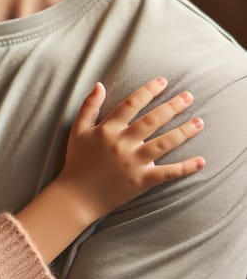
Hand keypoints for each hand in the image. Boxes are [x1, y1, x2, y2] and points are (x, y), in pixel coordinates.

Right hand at [57, 77, 204, 223]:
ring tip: (199, 122)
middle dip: (173, 106)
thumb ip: (89, 106)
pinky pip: (167, 173)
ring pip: (164, 143)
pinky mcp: (142, 181)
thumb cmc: (77, 161)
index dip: (148, 91)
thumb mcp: (77, 130)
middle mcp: (122, 143)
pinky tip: (202, 161)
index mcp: (107, 129)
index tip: (163, 82)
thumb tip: (100, 85)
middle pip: (153, 120)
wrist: (77, 196)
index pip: (131, 104)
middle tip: (189, 96)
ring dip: (184, 132)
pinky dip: (185, 168)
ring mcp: (134, 163)